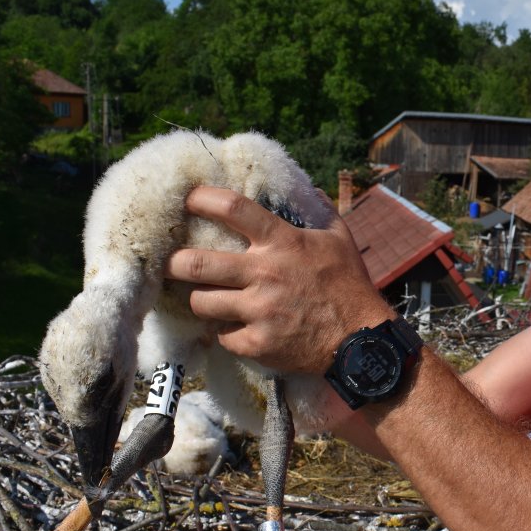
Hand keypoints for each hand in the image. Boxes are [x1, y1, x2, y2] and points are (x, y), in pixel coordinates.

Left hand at [165, 187, 393, 373]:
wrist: (361, 340)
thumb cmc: (350, 285)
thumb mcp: (339, 239)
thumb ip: (321, 211)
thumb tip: (309, 187)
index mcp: (282, 242)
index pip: (232, 209)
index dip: (201, 199)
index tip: (186, 199)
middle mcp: (264, 273)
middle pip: (196, 264)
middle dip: (174, 262)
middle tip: (169, 263)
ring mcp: (258, 311)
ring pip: (202, 303)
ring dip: (201, 300)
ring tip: (205, 299)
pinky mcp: (257, 343)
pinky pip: (222, 336)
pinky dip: (226, 333)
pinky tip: (236, 329)